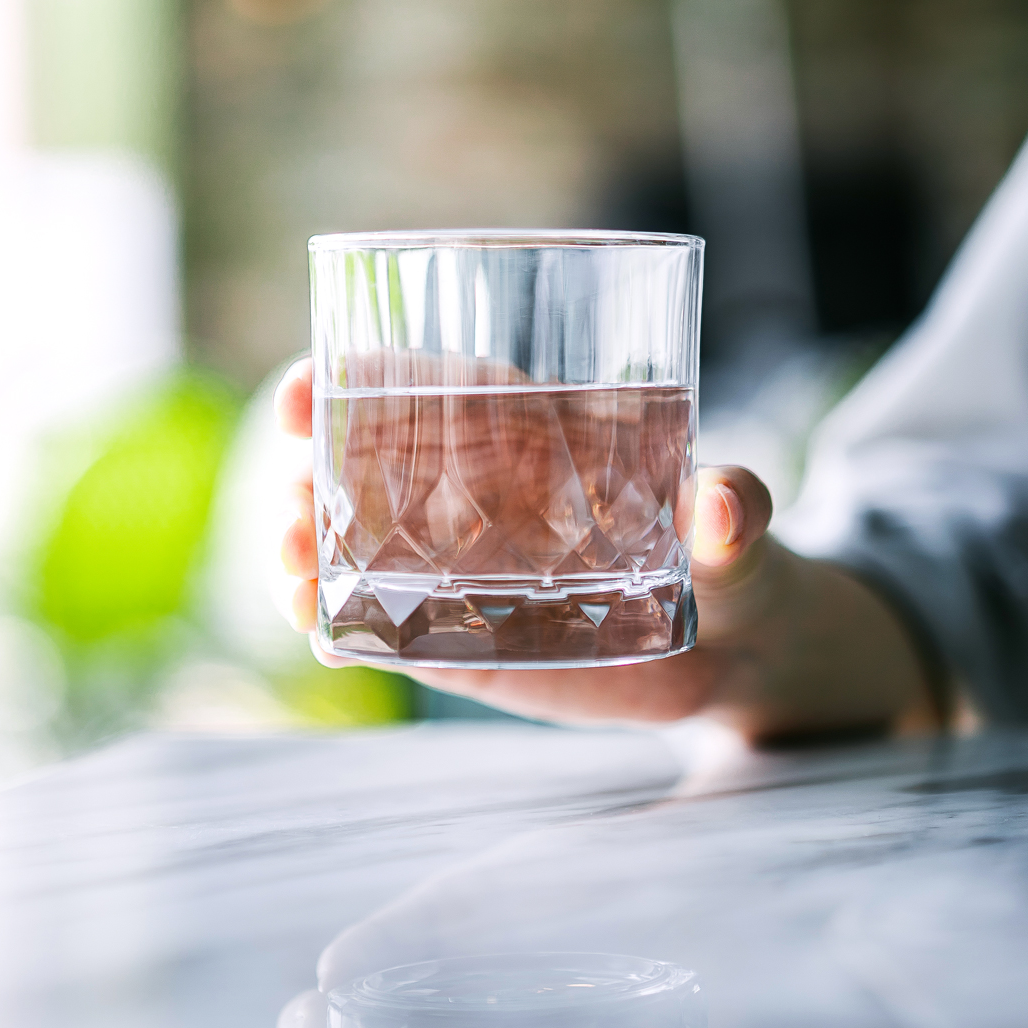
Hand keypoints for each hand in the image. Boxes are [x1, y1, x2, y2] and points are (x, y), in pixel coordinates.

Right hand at [274, 358, 936, 740]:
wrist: (738, 648)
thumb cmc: (734, 551)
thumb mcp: (741, 525)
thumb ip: (738, 509)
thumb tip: (727, 503)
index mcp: (526, 432)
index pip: (423, 387)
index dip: (356, 380)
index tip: (304, 390)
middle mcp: (477, 496)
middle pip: (364, 469)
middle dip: (308, 476)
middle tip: (287, 505)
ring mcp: (462, 573)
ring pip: (358, 550)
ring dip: (309, 554)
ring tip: (291, 572)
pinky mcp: (466, 645)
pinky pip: (388, 632)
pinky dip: (344, 630)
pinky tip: (319, 633)